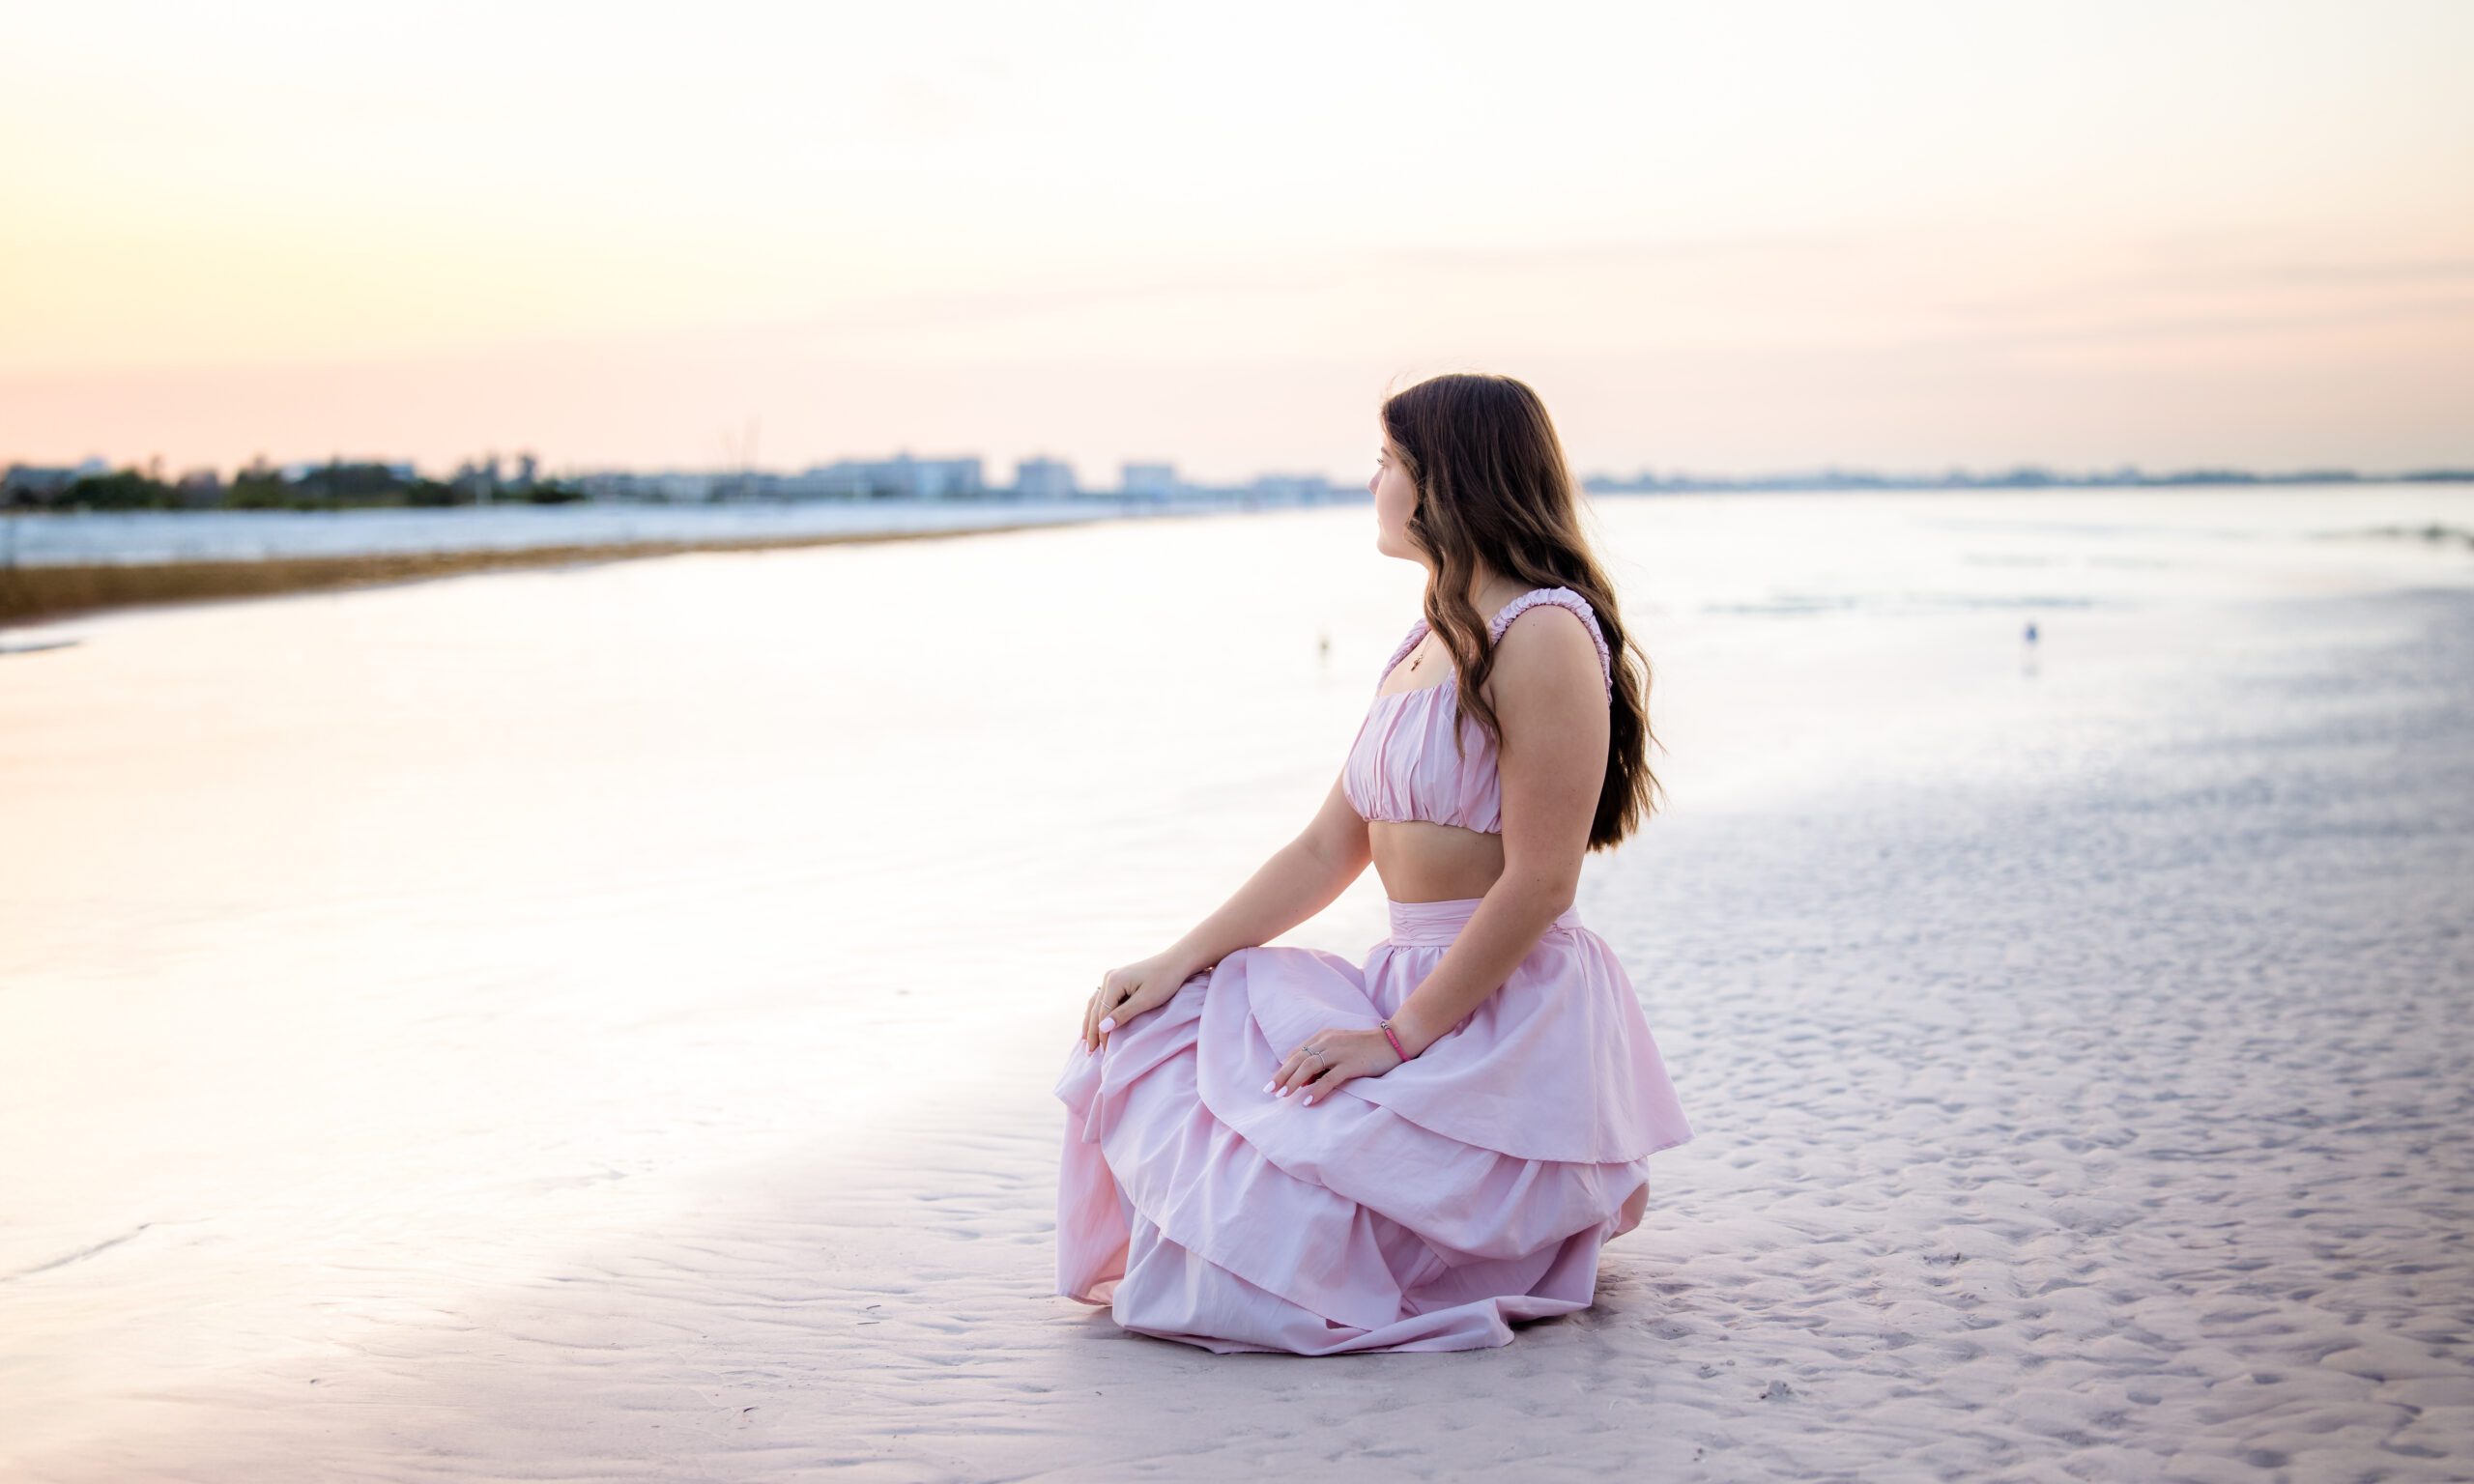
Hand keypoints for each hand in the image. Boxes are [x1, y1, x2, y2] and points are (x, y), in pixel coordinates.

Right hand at [1081, 953, 1205, 1052]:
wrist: (1176, 962)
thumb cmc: (1164, 981)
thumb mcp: (1145, 1000)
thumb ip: (1123, 1014)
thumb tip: (1103, 1028)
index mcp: (1114, 981)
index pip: (1102, 1013)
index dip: (1101, 1033)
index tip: (1103, 1051)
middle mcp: (1109, 977)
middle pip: (1096, 1009)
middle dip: (1092, 1031)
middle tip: (1089, 1052)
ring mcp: (1112, 977)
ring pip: (1095, 1004)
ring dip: (1091, 1022)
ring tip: (1087, 1041)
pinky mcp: (1118, 979)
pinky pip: (1102, 999)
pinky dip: (1097, 1012)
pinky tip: (1093, 1022)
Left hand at [1265, 1025, 1403, 1105]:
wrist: (1395, 1041)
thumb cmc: (1368, 1048)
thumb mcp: (1341, 1048)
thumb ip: (1324, 1060)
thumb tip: (1304, 1080)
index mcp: (1324, 1036)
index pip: (1298, 1053)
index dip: (1285, 1068)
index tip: (1275, 1083)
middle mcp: (1329, 1041)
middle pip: (1298, 1059)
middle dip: (1282, 1075)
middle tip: (1269, 1090)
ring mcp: (1340, 1052)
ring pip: (1309, 1066)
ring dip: (1294, 1081)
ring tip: (1283, 1095)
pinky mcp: (1352, 1064)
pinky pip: (1330, 1078)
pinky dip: (1317, 1090)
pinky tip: (1308, 1101)